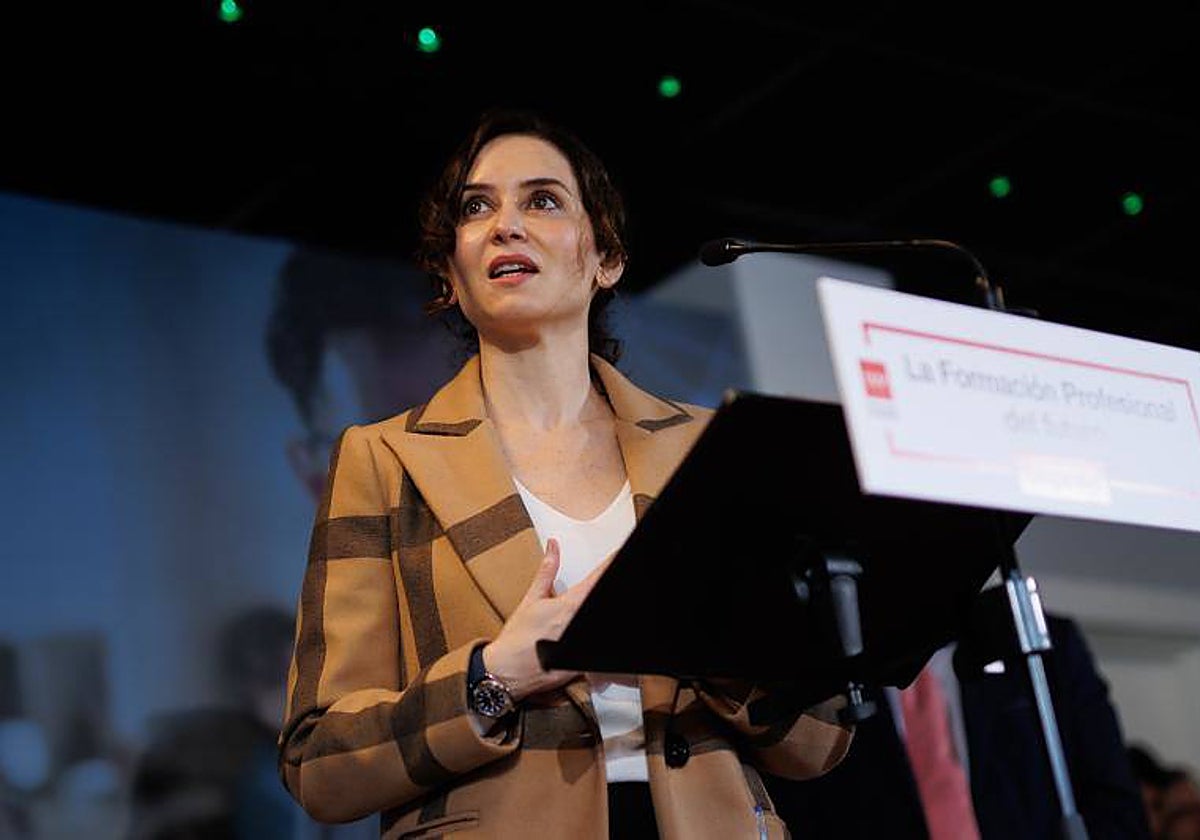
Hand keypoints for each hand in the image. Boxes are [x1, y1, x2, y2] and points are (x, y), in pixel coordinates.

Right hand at [483, 539, 609, 701]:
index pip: (597, 579)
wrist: (507, 671)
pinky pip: (594, 647)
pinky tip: (574, 630)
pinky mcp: (582, 662)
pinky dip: (595, 640)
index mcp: (569, 605)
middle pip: (598, 600)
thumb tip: (553, 547)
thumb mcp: (531, 599)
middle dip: (602, 589)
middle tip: (600, 584)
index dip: (609, 565)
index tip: (617, 556)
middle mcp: (578, 623)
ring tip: (576, 616)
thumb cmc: (516, 638)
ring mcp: (581, 643)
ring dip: (594, 611)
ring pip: (600, 623)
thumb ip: (547, 571)